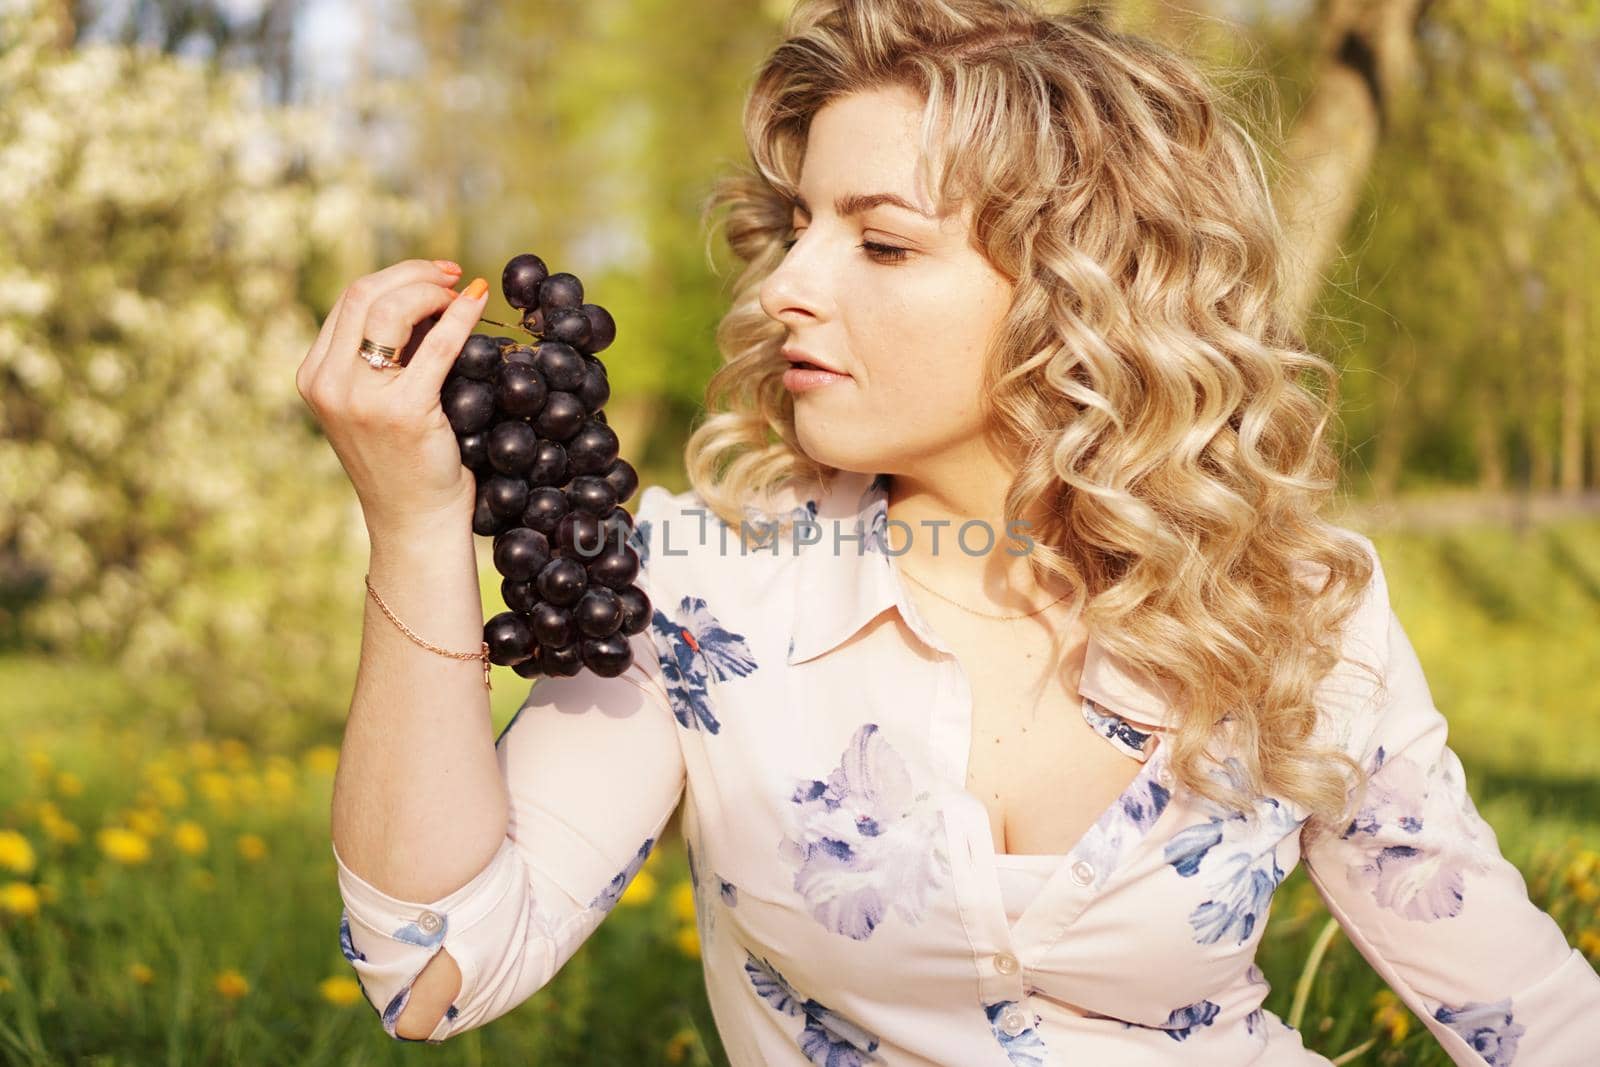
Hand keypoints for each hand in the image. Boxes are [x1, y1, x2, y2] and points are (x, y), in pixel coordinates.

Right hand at [295, 259, 489, 536]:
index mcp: (314, 376)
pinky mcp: (402, 411)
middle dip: (414, 274)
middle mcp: (328, 383)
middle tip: (452, 275)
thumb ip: (385, 357)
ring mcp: (360, 398)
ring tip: (462, 295)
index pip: (350, 301)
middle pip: (365, 294)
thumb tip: (425, 298)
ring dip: (432, 291)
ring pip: (391, 308)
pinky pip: (436, 346)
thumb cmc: (406, 464)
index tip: (434, 277)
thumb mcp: (377, 403)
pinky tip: (478, 302)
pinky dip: (460, 316)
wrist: (415, 524)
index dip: (395, 278)